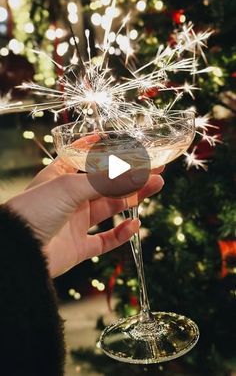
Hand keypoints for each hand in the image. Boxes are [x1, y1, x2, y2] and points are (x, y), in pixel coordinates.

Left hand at [6, 159, 163, 276]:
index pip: (86, 158)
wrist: (17, 251)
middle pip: (107, 184)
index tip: (126, 144)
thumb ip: (106, 181)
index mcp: (62, 176)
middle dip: (132, 175)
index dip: (107, 151)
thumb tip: (138, 173)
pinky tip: (135, 224)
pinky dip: (121, 234)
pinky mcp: (79, 248)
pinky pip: (105, 241)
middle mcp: (70, 198)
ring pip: (111, 208)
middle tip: (156, 169)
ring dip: (133, 198)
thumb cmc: (33, 210)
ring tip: (156, 186)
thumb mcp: (71, 187)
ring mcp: (75, 223)